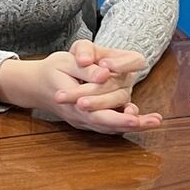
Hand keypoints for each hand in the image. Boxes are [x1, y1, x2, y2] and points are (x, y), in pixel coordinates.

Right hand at [0, 43, 160, 134]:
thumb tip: (105, 74)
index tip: (134, 113)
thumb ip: (85, 68)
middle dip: (131, 123)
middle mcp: (80, 115)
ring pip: (109, 127)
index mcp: (73, 101)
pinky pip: (107, 125)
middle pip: (107, 123)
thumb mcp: (65, 62)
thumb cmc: (51, 70)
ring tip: (155, 121)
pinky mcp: (88, 120)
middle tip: (154, 121)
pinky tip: (142, 120)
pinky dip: (123, 124)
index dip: (115, 114)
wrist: (34, 85)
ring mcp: (84, 120)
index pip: (96, 112)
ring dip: (133, 126)